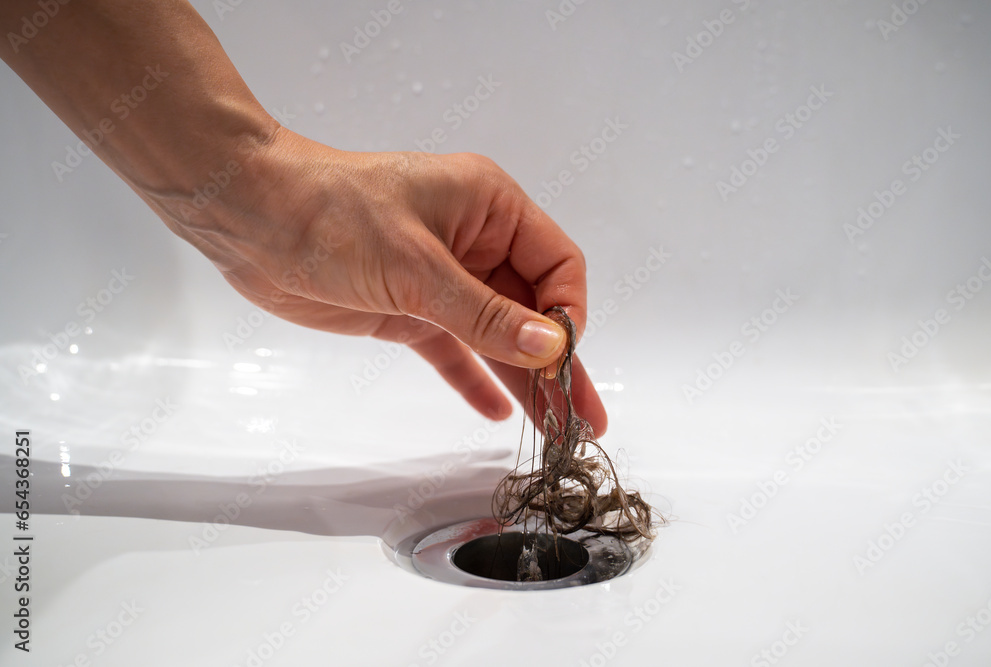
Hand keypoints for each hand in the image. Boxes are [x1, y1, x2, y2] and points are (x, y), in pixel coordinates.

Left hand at [151, 127, 608, 434]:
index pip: (556, 266)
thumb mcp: (417, 266)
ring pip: (496, 335)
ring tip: (555, 431)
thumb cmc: (333, 214)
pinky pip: (453, 349)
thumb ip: (485, 313)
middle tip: (585, 421)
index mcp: (491, 208)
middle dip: (558, 363)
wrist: (249, 215)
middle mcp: (474, 242)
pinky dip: (473, 378)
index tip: (562, 362)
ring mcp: (440, 279)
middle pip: (532, 309)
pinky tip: (497, 411)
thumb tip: (553, 347)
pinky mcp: (407, 309)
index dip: (566, 315)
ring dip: (524, 379)